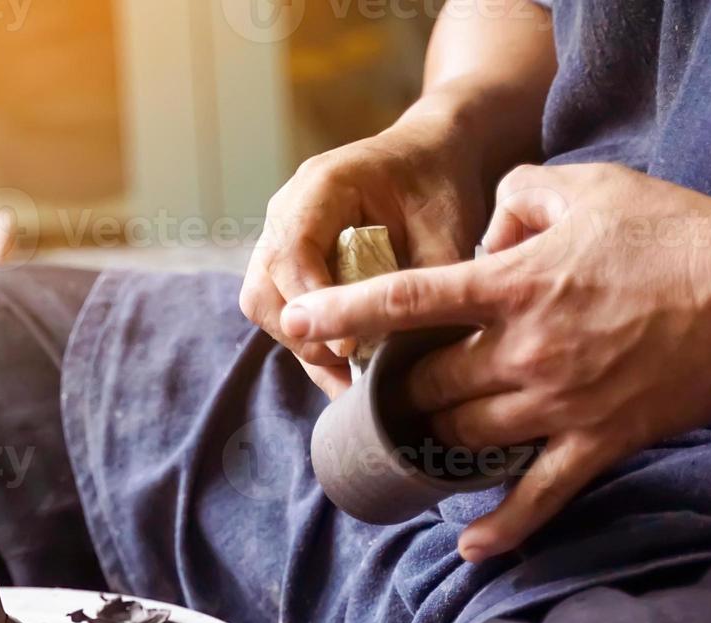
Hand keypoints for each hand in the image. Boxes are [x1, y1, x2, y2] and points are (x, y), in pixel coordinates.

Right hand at [240, 104, 487, 397]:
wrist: (431, 155)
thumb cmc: (440, 185)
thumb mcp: (448, 229)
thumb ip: (424, 286)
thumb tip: (405, 355)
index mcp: (322, 187)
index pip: (291, 255)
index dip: (314, 304)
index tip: (349, 345)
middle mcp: (287, 211)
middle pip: (263, 291)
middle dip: (304, 335)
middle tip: (351, 367)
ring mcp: (280, 237)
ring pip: (264, 306)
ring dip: (304, 344)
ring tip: (350, 378)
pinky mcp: (289, 262)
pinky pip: (282, 310)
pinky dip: (311, 341)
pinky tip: (346, 370)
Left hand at [281, 163, 710, 561]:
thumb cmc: (672, 232)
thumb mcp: (586, 187)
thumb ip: (515, 200)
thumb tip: (480, 235)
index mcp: (515, 285)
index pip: (409, 300)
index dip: (344, 313)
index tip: (296, 324)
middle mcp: (525, 350)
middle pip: (428, 386)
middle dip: (400, 390)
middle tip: (393, 389)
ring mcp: (560, 403)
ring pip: (466, 438)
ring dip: (437, 439)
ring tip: (425, 436)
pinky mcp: (599, 441)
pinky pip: (540, 497)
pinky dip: (503, 527)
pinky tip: (470, 547)